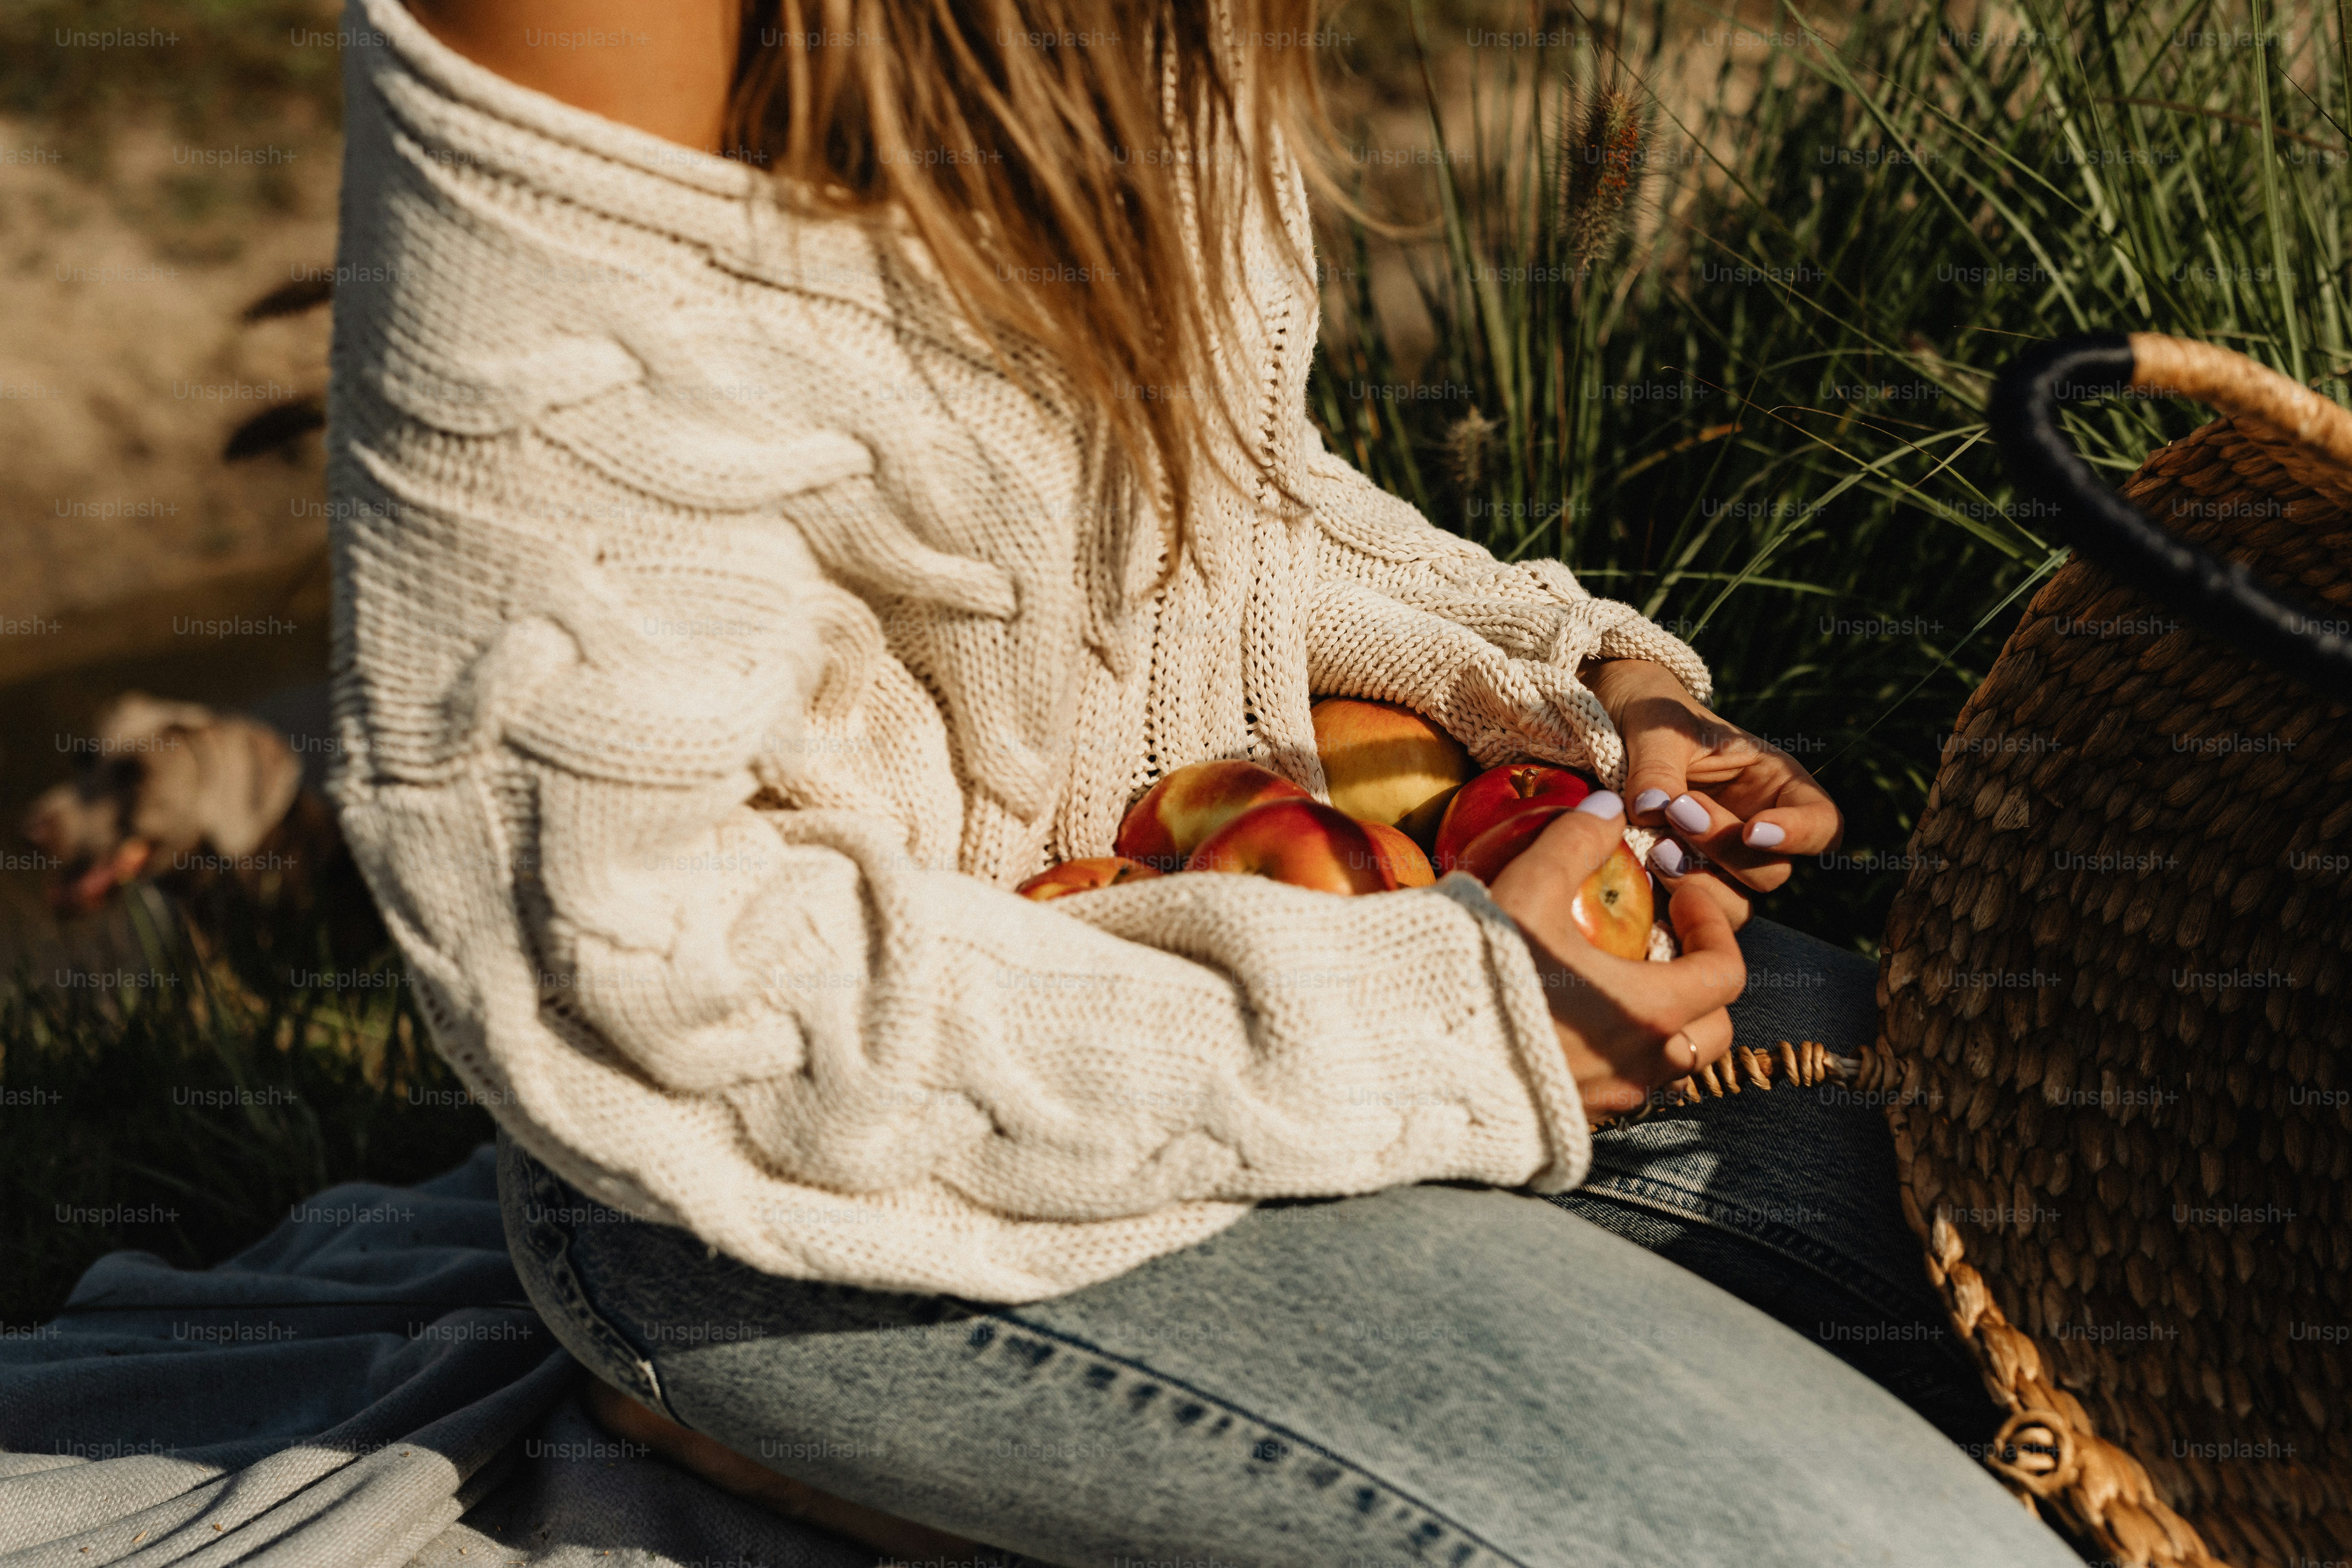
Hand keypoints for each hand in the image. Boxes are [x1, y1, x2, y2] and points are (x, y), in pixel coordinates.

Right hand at [1486, 794, 1745, 1116]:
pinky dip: (1622, 1055)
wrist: (1416, 1056)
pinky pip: (1624, 1089)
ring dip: (1664, 1024)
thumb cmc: (1479, 975)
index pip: (1724, 973)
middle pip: (1713, 1030)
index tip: (1681, 900)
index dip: (1713, 928)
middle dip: (1701, 983)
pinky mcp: (1574, 1121)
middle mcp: (1641, 1066)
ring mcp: (1610, 1101)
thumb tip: (1608, 808)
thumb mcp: (1527, 892)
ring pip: (1671, 1066)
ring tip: (1621, 983)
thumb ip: (1574, 843)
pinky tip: (1579, 1022)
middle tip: (1663, 943)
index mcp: (1648, 1011)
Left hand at [1582, 658, 1842, 921]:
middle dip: (1725, 851)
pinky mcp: (1682, 883)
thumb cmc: (1651, 716)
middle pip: (1772, 872)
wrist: (1611, 728)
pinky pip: (1690, 911)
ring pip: (1736, 904)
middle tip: (1678, 814)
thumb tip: (1651, 809)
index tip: (1753, 831)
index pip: (1821, 823)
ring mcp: (1720, 864)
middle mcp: (1757, 830)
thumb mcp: (1656, 725)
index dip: (1799, 835)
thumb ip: (1658, 764)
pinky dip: (1668, 900)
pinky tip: (1639, 870)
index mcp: (1775, 784)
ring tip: (1655, 848)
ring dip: (1699, 884)